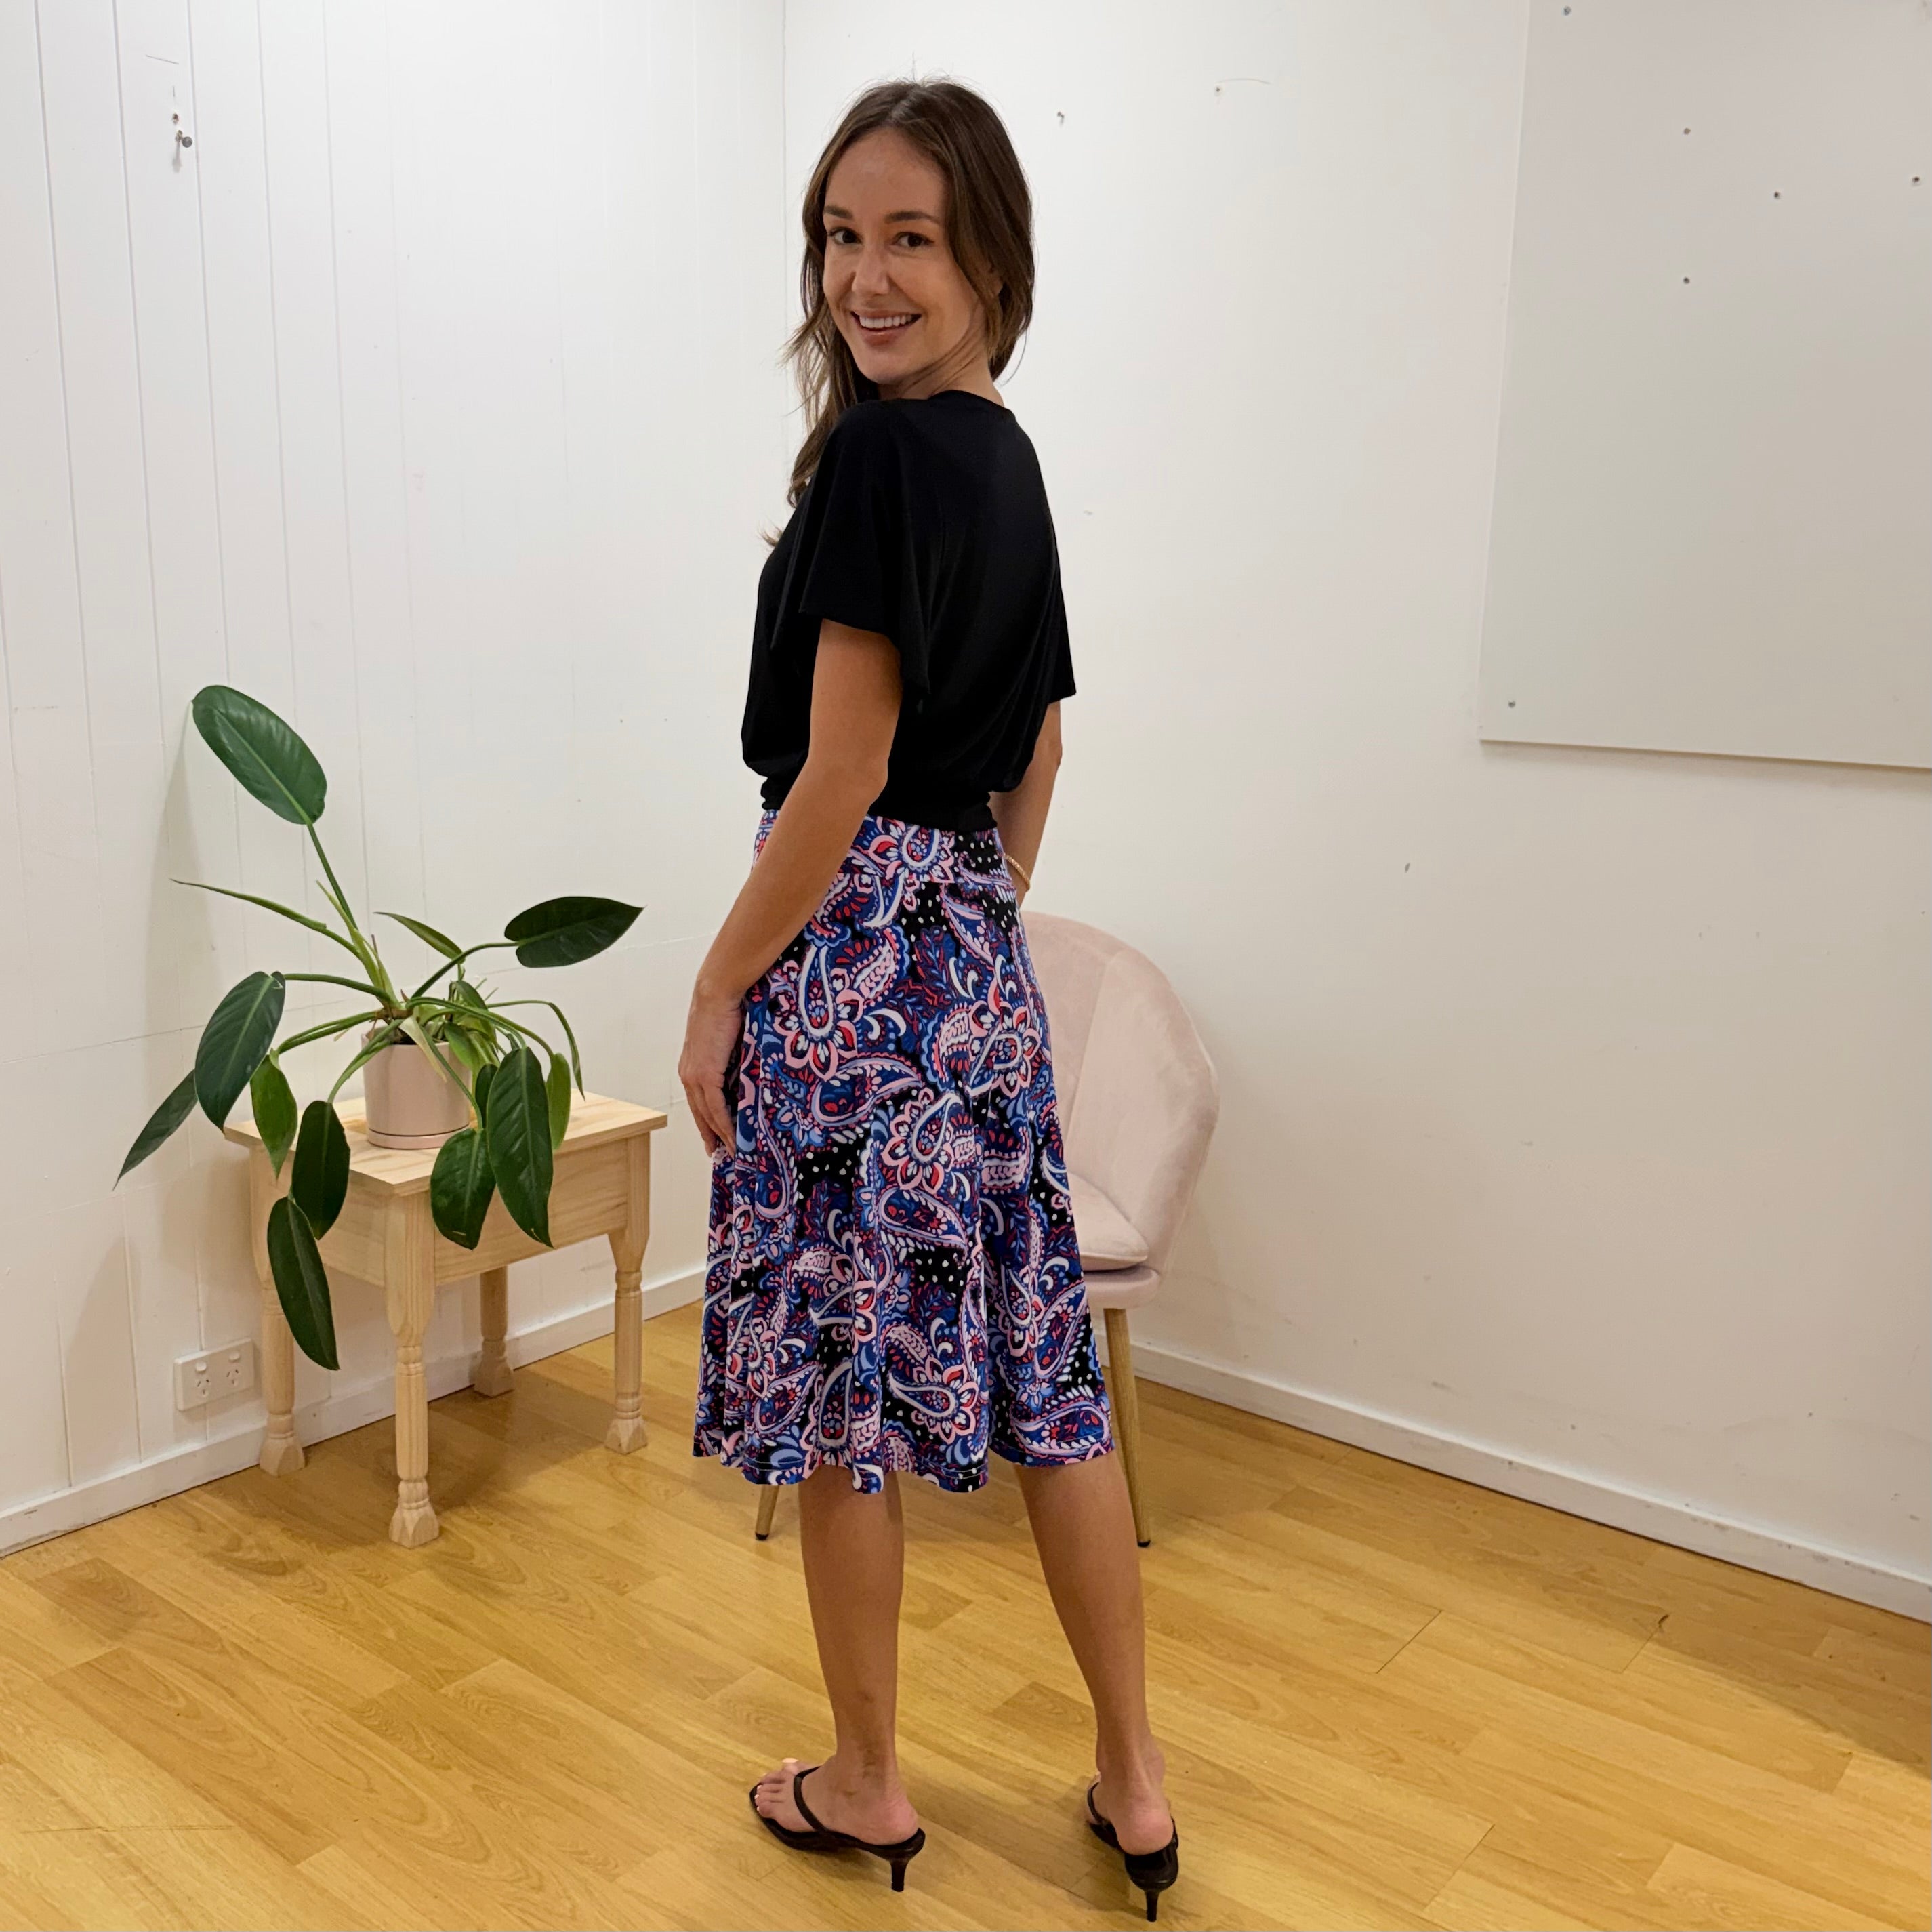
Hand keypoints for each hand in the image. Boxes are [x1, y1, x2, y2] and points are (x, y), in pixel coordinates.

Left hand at [679, 982, 743, 1156]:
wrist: (717, 993)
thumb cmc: (726, 1009)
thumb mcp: (729, 1041)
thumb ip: (733, 1059)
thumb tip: (747, 1073)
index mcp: (692, 1066)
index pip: (699, 1101)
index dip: (707, 1121)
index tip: (715, 1136)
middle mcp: (689, 1074)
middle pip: (700, 1113)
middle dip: (711, 1135)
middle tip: (721, 1153)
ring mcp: (694, 1076)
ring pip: (706, 1115)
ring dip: (720, 1135)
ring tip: (733, 1151)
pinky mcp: (704, 1075)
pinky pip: (715, 1109)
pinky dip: (725, 1126)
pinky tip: (733, 1138)